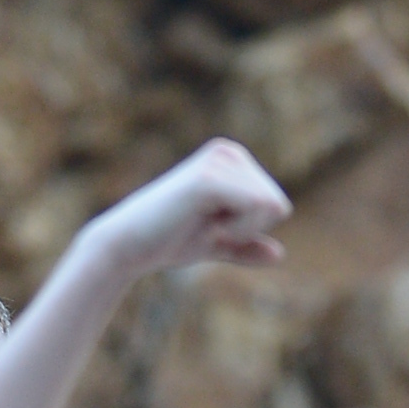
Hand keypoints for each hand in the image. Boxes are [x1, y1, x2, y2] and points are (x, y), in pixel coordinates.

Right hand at [83, 137, 291, 286]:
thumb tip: (279, 255)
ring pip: (270, 206)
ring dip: (240, 231)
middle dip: (248, 230)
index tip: (214, 227)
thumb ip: (245, 246)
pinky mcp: (209, 178)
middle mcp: (228, 152)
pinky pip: (255, 207)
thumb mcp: (215, 243)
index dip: (250, 230)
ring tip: (204, 226)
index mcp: (233, 160)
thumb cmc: (167, 242)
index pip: (277, 204)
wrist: (128, 245)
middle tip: (208, 229)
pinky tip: (206, 228)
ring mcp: (218, 161)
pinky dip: (235, 230)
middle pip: (277, 205)